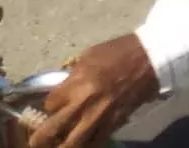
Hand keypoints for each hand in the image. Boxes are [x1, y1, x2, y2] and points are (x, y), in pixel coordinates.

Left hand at [28, 34, 157, 147]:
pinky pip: (95, 142)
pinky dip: (87, 144)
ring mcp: (99, 117)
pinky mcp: (114, 124)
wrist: (152, 57)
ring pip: (72, 145)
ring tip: (59, 146)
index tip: (52, 106)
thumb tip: (64, 87)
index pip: (49, 104)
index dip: (48, 106)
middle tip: (36, 141)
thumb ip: (74, 75)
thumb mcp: (90, 55)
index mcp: (76, 83)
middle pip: (51, 131)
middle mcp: (83, 104)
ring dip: (62, 147)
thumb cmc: (120, 51)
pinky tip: (83, 142)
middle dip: (40, 138)